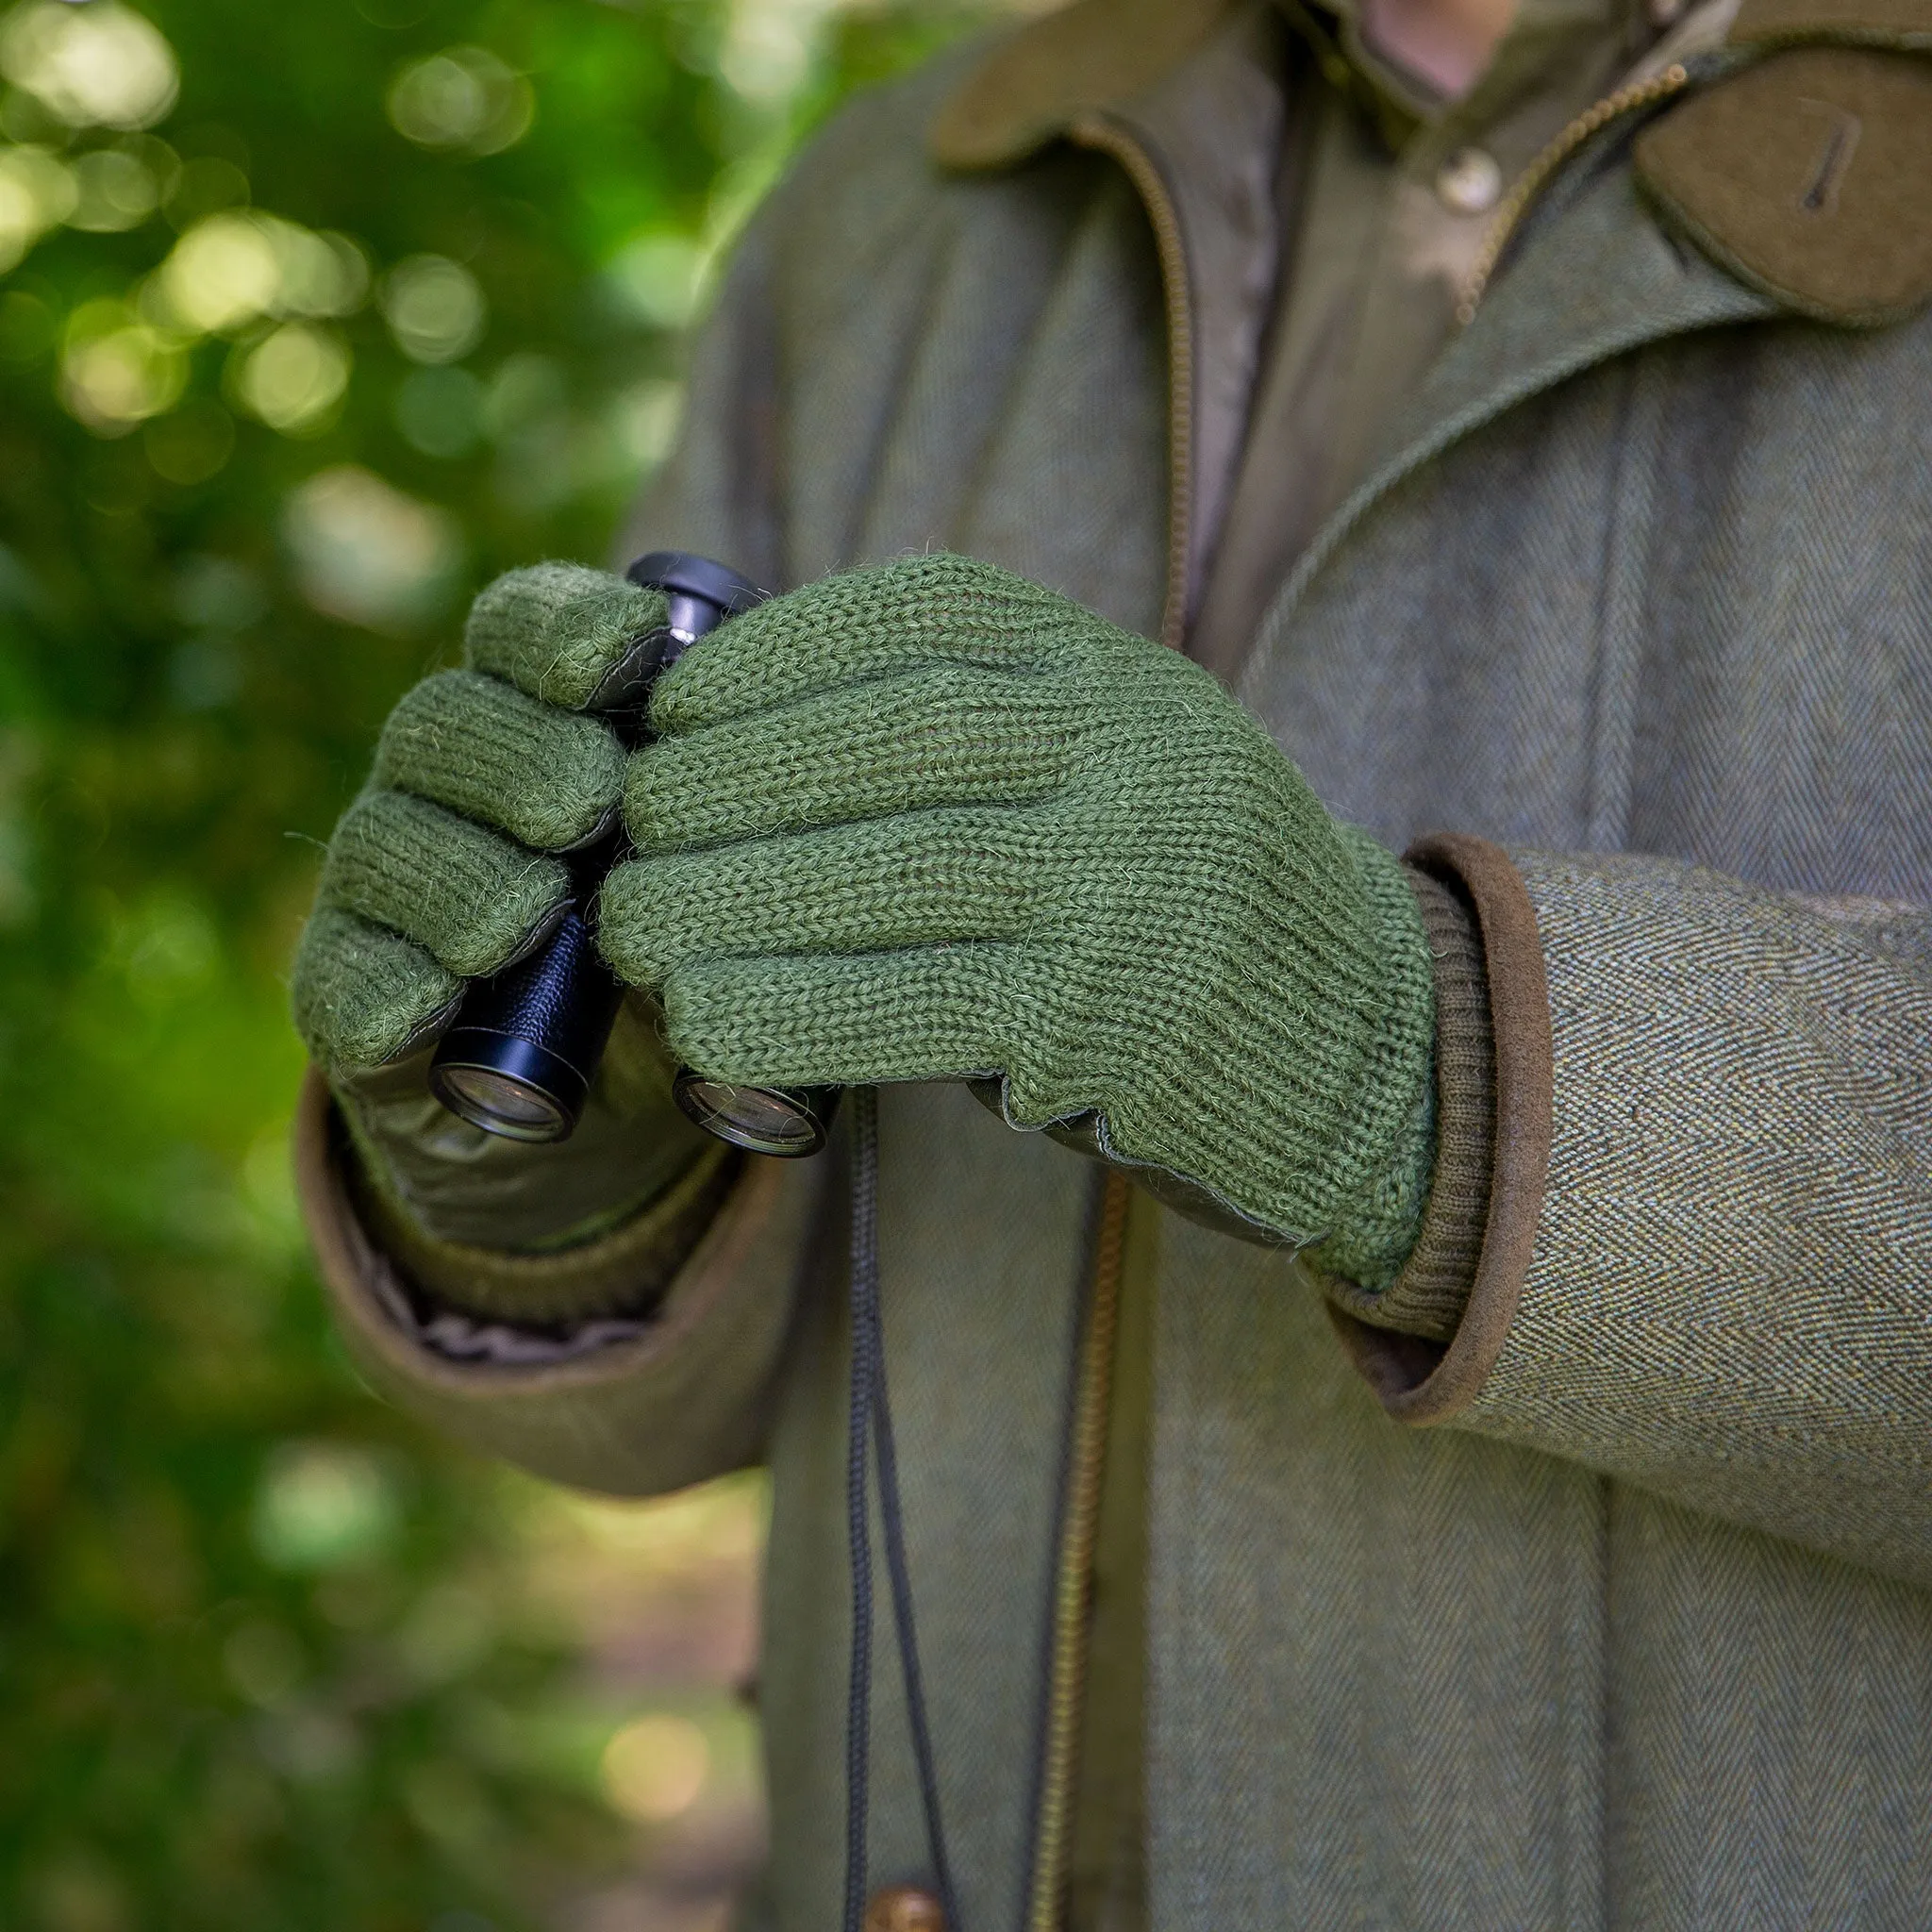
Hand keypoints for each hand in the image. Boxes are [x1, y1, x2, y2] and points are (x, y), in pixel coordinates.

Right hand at [291, 563, 714, 1255]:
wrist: (609, 1114)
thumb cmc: (688, 959)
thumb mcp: (730, 890)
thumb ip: (744, 837)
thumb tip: (789, 797)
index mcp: (537, 723)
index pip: (520, 634)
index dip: (561, 628)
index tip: (631, 653)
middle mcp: (445, 788)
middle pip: (443, 723)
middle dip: (515, 755)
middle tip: (588, 804)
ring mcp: (383, 889)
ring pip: (380, 843)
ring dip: (457, 873)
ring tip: (526, 918)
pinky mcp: (348, 997)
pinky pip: (337, 978)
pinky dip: (382, 987)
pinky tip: (430, 1003)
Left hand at [600, 553, 1437, 1264]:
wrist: (1373, 1040)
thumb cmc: (1187, 901)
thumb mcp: (1116, 763)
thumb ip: (981, 734)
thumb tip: (732, 747)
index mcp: (1121, 671)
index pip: (923, 614)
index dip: (769, 656)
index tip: (666, 710)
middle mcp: (1137, 752)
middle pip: (893, 736)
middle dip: (725, 779)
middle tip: (621, 829)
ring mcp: (1135, 881)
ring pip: (894, 868)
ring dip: (730, 899)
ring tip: (629, 928)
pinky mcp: (1116, 1019)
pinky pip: (921, 1004)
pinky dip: (793, 1010)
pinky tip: (706, 1023)